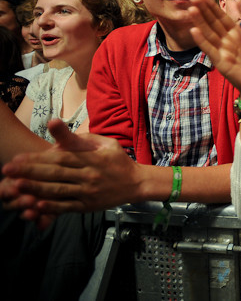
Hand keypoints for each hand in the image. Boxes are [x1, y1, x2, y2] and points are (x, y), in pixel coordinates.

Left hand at [1, 119, 144, 218]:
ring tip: (16, 186)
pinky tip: (36, 205)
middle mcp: (89, 175)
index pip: (62, 157)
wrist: (137, 183)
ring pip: (59, 190)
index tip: (19, 157)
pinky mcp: (88, 206)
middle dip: (30, 171)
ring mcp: (88, 192)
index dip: (39, 157)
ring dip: (36, 188)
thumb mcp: (104, 143)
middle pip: (56, 173)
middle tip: (8, 170)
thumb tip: (55, 125)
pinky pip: (67, 207)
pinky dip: (51, 206)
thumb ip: (80, 138)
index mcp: (92, 158)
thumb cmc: (117, 160)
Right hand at [188, 0, 240, 102]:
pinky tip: (194, 31)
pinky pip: (211, 50)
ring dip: (199, 22)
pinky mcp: (221, 63)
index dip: (212, 6)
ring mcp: (222, 52)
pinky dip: (202, 41)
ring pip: (209, 34)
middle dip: (203, 10)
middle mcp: (226, 42)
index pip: (221, 17)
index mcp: (235, 35)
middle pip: (212, 23)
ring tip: (191, 10)